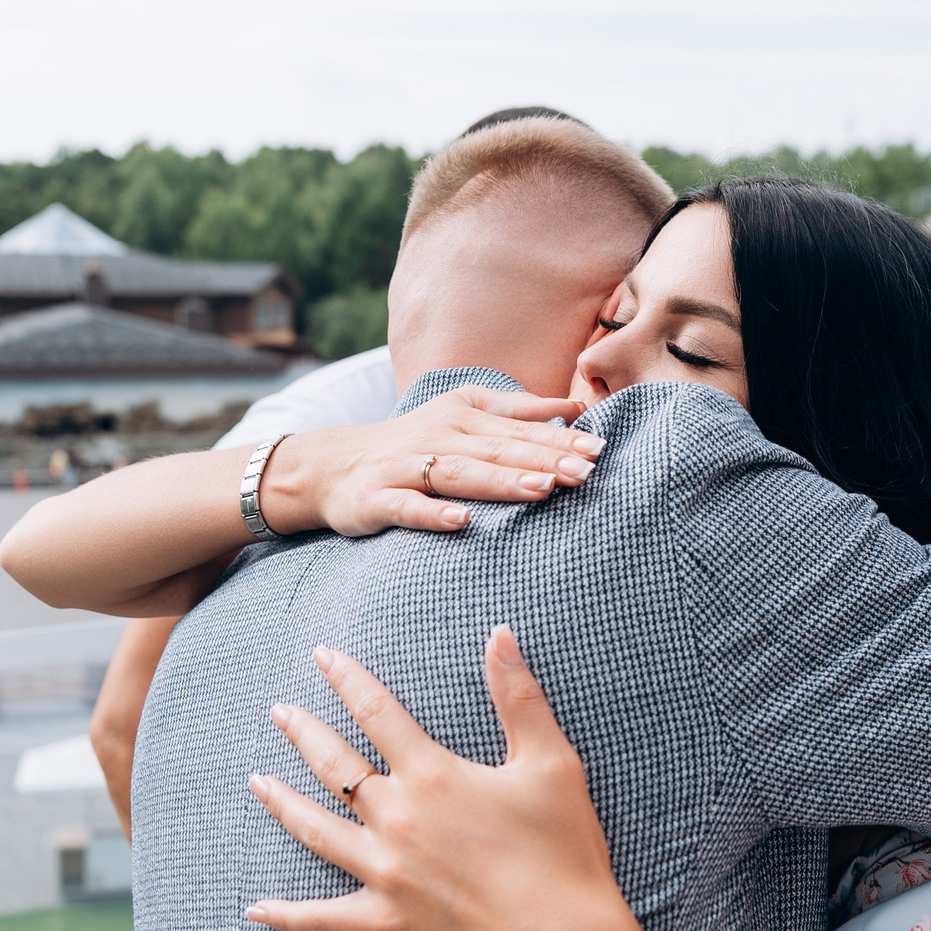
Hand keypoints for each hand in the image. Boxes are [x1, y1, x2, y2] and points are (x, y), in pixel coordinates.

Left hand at [245, 627, 638, 930]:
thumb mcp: (550, 763)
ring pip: (316, 831)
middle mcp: (397, 819)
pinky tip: (255, 909)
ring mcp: (386, 873)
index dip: (346, 678)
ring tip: (257, 782)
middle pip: (335, 765)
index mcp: (432, 775)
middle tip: (278, 712)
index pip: (376, 711)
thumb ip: (519, 695)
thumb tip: (500, 633)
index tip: (321, 656)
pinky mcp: (389, 923)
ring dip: (282, 803)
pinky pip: (324, 918)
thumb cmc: (563, 851)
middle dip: (303, 733)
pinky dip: (287, 915)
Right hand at [266, 388, 602, 537]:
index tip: (599, 448)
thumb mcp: (462, 415)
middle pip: (496, 449)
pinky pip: (406, 508)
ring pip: (459, 474)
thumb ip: (518, 410)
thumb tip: (576, 407)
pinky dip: (432, 514)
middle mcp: (436, 436)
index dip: (558, 438)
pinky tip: (461, 522)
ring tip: (542, 489)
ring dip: (501, 482)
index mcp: (461, 416)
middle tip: (584, 472)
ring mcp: (404, 468)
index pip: (517, 428)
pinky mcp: (375, 499)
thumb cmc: (412, 443)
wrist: (331, 465)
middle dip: (543, 459)